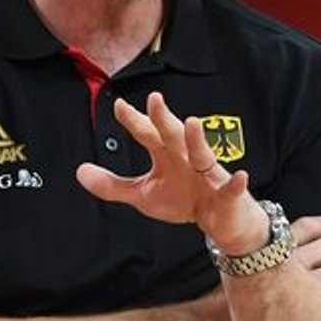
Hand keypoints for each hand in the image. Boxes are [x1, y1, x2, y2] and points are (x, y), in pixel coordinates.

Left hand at [76, 92, 266, 254]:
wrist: (222, 220)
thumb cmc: (183, 199)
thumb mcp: (144, 195)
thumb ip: (112, 185)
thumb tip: (79, 172)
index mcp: (166, 155)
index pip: (148, 134)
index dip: (134, 120)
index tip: (119, 106)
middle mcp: (186, 158)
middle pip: (173, 136)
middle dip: (164, 119)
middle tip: (154, 100)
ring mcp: (208, 175)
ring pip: (203, 154)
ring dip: (198, 140)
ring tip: (192, 123)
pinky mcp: (226, 194)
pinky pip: (231, 188)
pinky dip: (236, 183)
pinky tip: (241, 176)